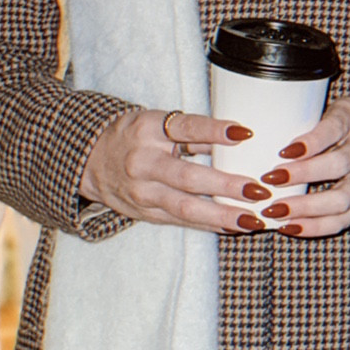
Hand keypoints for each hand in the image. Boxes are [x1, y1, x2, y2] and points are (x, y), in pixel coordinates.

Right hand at [79, 108, 272, 234]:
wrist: (90, 160)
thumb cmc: (135, 136)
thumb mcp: (157, 122)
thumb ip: (192, 132)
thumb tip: (238, 138)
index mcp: (148, 129)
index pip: (186, 128)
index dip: (215, 131)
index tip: (246, 133)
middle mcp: (143, 162)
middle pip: (188, 176)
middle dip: (226, 186)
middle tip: (259, 190)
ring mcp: (142, 192)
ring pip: (185, 208)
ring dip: (222, 216)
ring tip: (252, 220)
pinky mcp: (145, 214)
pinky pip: (181, 222)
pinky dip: (209, 225)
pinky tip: (232, 227)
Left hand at [254, 97, 349, 238]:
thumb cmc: (347, 126)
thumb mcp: (336, 109)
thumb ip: (307, 116)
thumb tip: (257, 127)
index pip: (335, 127)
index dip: (311, 141)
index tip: (283, 150)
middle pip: (339, 164)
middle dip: (304, 174)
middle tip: (270, 179)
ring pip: (341, 198)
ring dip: (306, 207)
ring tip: (274, 210)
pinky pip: (341, 220)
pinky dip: (314, 227)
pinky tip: (289, 227)